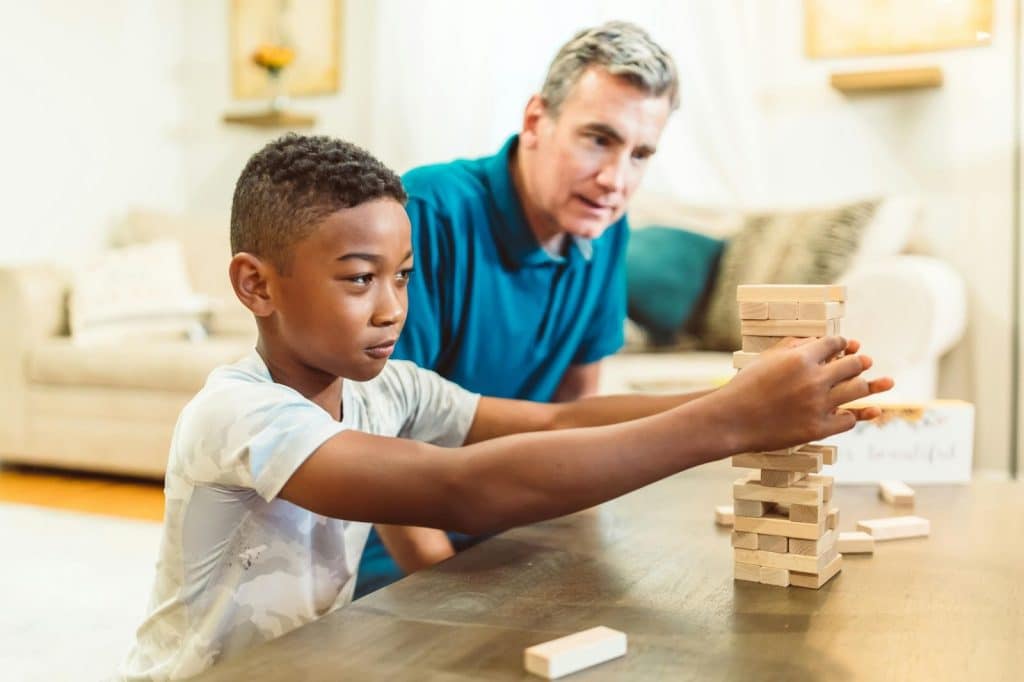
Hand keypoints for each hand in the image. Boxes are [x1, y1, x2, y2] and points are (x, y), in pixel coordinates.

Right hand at [717, 336, 893, 452]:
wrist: (731, 420)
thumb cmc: (745, 386)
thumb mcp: (766, 357)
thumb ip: (793, 346)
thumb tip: (817, 341)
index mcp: (800, 358)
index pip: (835, 343)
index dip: (843, 343)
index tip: (846, 346)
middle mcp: (814, 379)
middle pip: (853, 365)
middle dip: (860, 361)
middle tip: (865, 362)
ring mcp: (818, 405)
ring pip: (857, 390)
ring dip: (866, 385)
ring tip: (872, 384)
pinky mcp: (818, 429)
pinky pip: (849, 420)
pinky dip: (852, 414)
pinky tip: (852, 411)